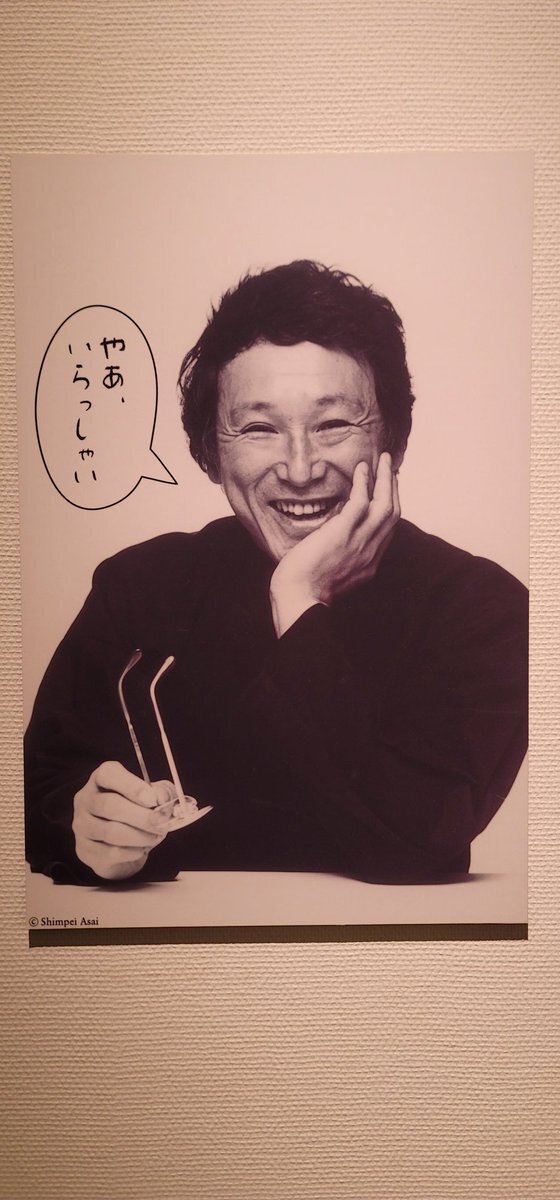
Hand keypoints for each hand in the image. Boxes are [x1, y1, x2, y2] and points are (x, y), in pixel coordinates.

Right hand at [73, 761, 175, 879]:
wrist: (124, 847)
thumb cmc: (138, 812)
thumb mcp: (154, 795)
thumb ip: (161, 792)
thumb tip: (162, 799)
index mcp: (101, 779)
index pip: (108, 774)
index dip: (132, 786)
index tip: (153, 799)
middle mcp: (86, 799)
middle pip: (109, 805)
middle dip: (141, 816)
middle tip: (161, 822)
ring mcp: (81, 825)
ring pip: (111, 831)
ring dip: (140, 836)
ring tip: (156, 836)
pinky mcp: (85, 850)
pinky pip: (111, 852)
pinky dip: (133, 852)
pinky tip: (142, 848)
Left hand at [270, 452, 399, 635]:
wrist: (298, 599)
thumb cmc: (305, 589)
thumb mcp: (333, 574)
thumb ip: (341, 557)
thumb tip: (333, 539)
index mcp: (369, 563)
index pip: (386, 530)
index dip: (390, 507)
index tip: (387, 490)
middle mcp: (370, 552)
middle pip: (393, 514)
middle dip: (393, 488)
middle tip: (390, 467)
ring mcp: (359, 543)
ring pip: (385, 505)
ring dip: (385, 479)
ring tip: (381, 459)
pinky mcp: (343, 533)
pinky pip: (361, 502)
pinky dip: (364, 483)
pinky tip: (361, 469)